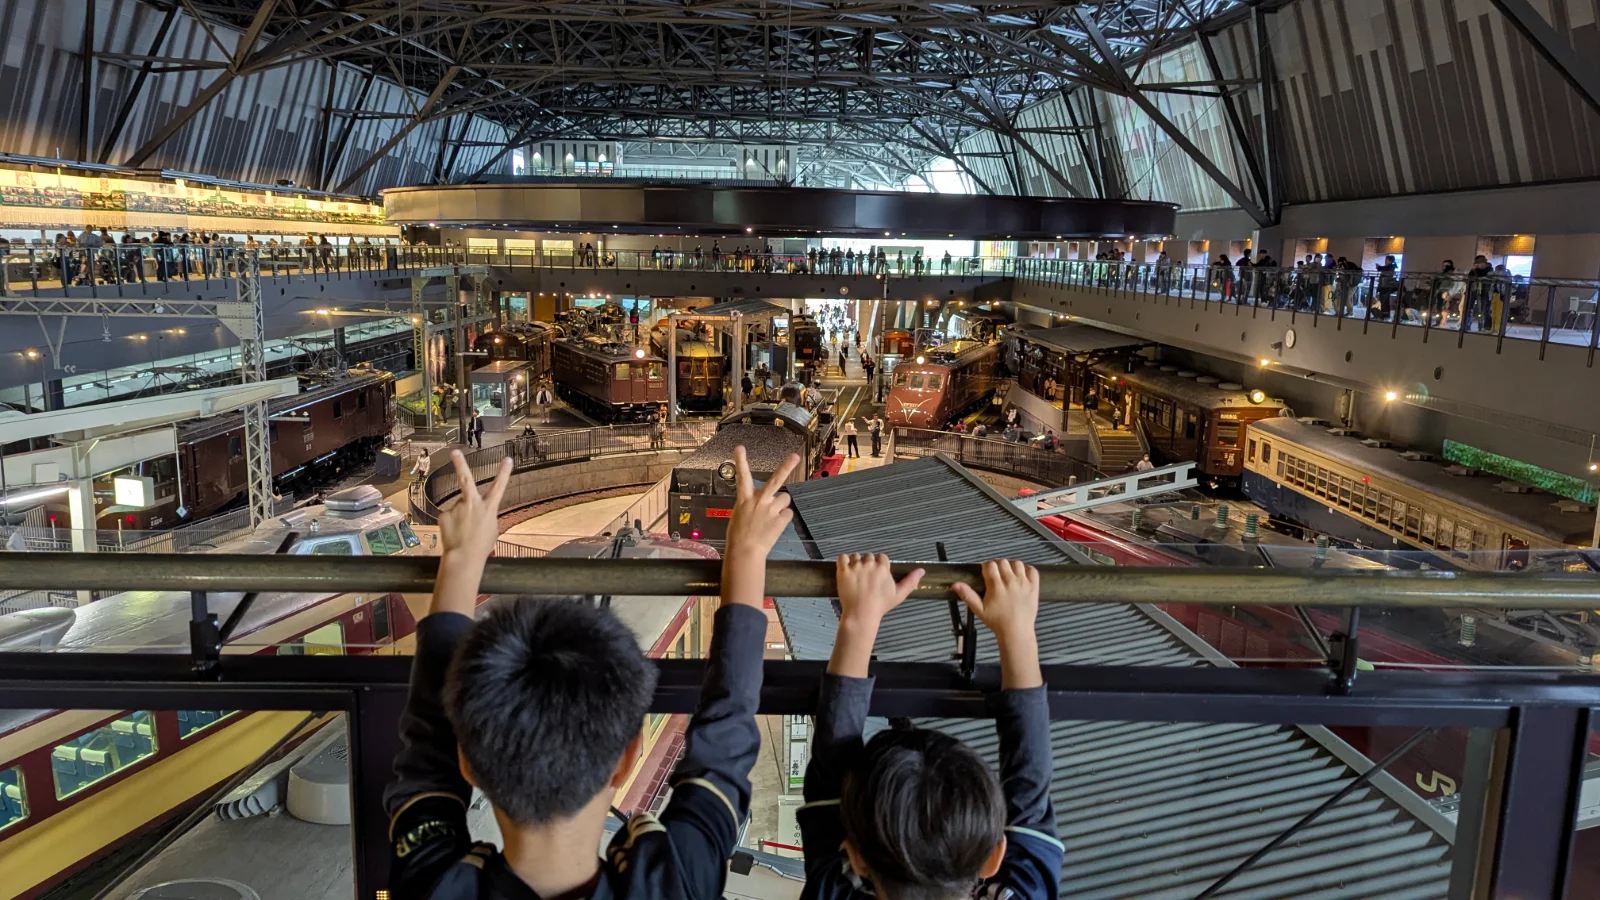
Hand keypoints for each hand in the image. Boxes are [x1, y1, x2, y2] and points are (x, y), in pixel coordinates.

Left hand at [437, 451, 512, 561]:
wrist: (464, 557)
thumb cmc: (482, 546)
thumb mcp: (492, 529)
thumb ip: (485, 515)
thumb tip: (476, 511)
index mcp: (488, 507)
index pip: (499, 487)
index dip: (504, 472)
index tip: (508, 459)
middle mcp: (472, 503)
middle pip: (465, 479)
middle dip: (460, 463)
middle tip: (454, 451)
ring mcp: (456, 508)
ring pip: (458, 508)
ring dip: (460, 517)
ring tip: (463, 532)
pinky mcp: (444, 515)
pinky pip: (449, 517)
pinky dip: (452, 525)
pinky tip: (454, 534)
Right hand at [720, 445, 798, 609]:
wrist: (745, 551)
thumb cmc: (739, 535)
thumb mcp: (739, 514)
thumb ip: (750, 504)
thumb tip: (760, 501)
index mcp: (745, 499)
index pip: (742, 477)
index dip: (741, 461)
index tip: (740, 448)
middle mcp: (759, 501)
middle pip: (775, 480)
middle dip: (786, 467)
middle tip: (795, 456)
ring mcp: (771, 510)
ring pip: (785, 499)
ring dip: (781, 505)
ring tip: (772, 516)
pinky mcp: (780, 519)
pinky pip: (787, 514)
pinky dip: (783, 519)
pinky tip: (775, 526)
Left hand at [835, 553, 922, 628]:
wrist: (861, 614)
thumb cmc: (881, 605)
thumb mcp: (899, 594)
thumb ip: (911, 581)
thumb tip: (922, 570)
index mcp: (883, 568)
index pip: (881, 557)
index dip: (879, 565)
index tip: (876, 574)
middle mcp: (869, 564)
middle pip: (868, 556)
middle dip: (867, 564)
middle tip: (865, 577)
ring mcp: (855, 566)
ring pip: (855, 556)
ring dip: (855, 562)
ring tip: (855, 575)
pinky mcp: (843, 570)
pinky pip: (842, 557)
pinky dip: (843, 560)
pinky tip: (845, 568)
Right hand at [953, 560, 1041, 688]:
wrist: (1016, 631)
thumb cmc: (997, 621)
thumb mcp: (978, 610)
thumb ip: (967, 595)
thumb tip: (955, 584)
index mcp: (996, 586)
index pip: (990, 565)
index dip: (986, 566)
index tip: (986, 572)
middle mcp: (1010, 582)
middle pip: (1003, 562)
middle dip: (997, 565)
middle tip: (996, 574)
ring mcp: (1024, 583)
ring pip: (1017, 563)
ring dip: (1011, 566)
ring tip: (1008, 573)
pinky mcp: (1034, 587)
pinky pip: (1032, 570)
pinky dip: (1026, 569)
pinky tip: (1021, 575)